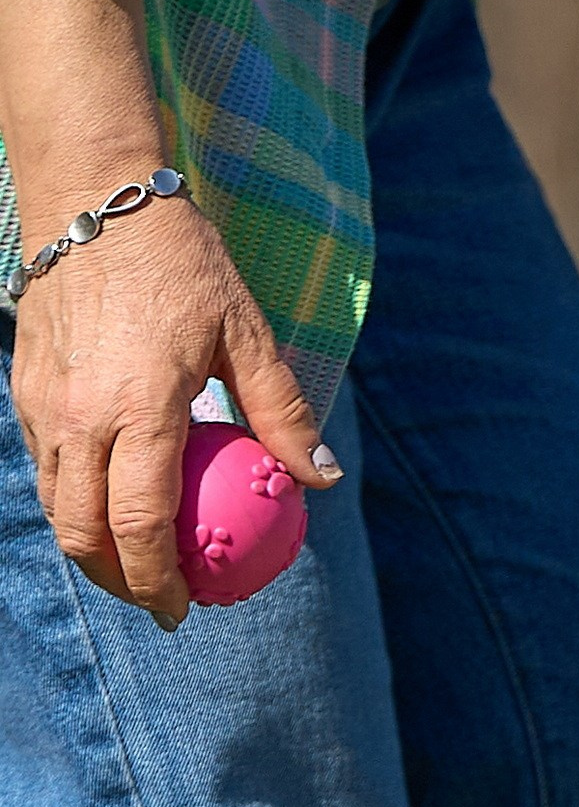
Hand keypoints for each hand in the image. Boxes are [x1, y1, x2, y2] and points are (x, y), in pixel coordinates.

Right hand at [0, 0, 338, 625]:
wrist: (93, 195)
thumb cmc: (181, 264)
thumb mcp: (248, 335)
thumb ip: (282, 413)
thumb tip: (321, 480)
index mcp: (139, 411)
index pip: (140, 527)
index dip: (160, 583)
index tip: (185, 610)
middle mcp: (80, 416)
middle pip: (84, 534)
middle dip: (119, 582)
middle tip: (159, 601)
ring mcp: (44, 403)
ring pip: (56, 506)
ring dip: (91, 548)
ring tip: (135, 565)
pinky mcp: (26, 388)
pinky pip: (45, 467)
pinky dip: (74, 501)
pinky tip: (111, 506)